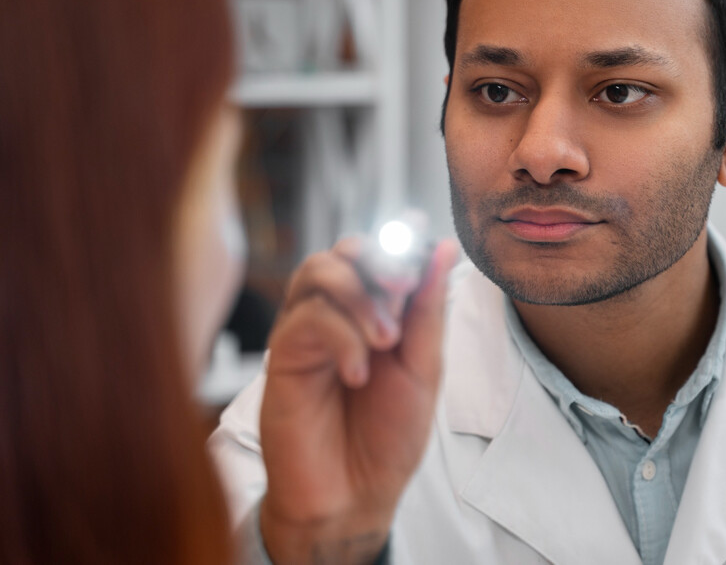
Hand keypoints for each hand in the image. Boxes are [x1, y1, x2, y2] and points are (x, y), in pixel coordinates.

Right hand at [257, 237, 457, 563]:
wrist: (354, 496)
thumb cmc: (388, 437)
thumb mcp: (423, 370)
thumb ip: (428, 311)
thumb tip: (442, 250)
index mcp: (376, 312)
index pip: (381, 254)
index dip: (399, 238)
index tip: (420, 230)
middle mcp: (338, 314)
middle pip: (344, 251)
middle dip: (378, 258)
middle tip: (403, 285)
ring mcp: (308, 331)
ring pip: (318, 271)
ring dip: (359, 294)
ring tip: (386, 339)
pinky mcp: (283, 356)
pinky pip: (306, 318)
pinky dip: (341, 337)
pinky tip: (358, 374)